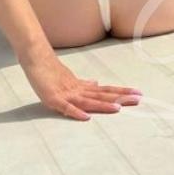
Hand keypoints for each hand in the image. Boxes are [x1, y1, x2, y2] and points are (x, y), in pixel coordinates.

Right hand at [23, 54, 140, 120]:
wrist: (35, 57)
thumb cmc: (51, 70)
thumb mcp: (70, 79)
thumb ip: (83, 84)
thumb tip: (97, 83)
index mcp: (82, 87)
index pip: (105, 90)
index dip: (121, 92)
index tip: (137, 93)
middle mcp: (78, 90)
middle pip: (102, 95)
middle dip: (120, 97)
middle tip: (138, 99)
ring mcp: (66, 94)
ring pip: (88, 100)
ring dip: (103, 105)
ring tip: (118, 108)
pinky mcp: (54, 98)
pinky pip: (67, 108)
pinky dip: (77, 112)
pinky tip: (87, 117)